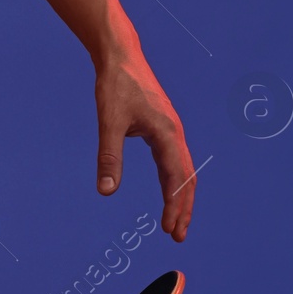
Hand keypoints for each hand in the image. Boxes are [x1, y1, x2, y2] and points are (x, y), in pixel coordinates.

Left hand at [94, 53, 194, 241]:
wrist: (121, 57)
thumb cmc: (116, 86)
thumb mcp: (109, 123)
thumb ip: (109, 158)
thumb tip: (105, 192)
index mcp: (168, 134)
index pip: (176, 179)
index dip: (174, 206)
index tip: (170, 230)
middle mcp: (175, 134)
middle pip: (187, 179)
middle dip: (183, 209)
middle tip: (178, 236)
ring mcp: (171, 131)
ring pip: (183, 171)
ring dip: (181, 197)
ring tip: (175, 222)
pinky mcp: (163, 128)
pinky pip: (174, 161)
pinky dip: (174, 181)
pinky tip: (167, 192)